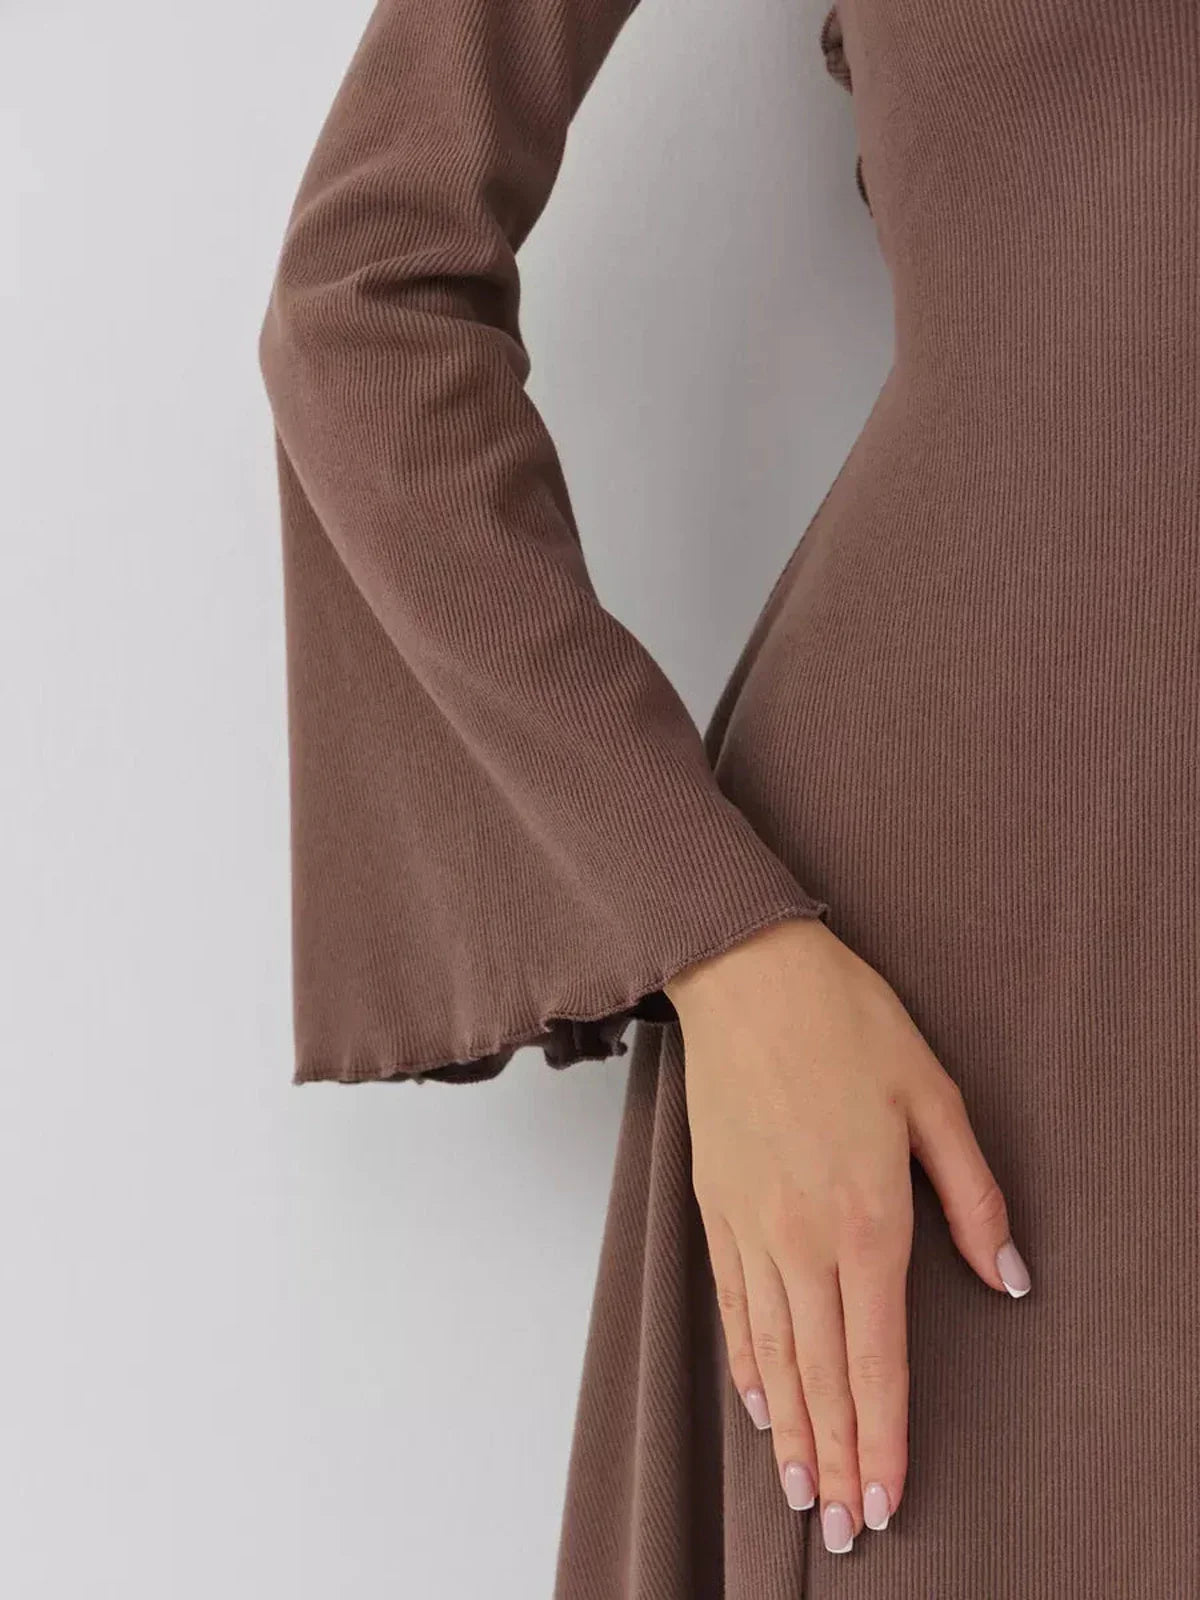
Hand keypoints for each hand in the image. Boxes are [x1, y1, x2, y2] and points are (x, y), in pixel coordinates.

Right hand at [664, 915, 1029, 1553]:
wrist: (745, 974)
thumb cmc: (846, 1023)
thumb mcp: (934, 1096)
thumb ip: (975, 1197)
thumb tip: (1008, 1279)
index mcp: (867, 1216)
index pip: (879, 1357)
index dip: (885, 1436)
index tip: (887, 1498)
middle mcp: (802, 1239)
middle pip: (823, 1373)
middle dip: (836, 1457)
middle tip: (840, 1527)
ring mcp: (751, 1227)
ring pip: (773, 1354)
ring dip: (790, 1430)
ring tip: (798, 1491)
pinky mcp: (716, 1207)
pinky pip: (733, 1306)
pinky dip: (746, 1365)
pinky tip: (756, 1403)